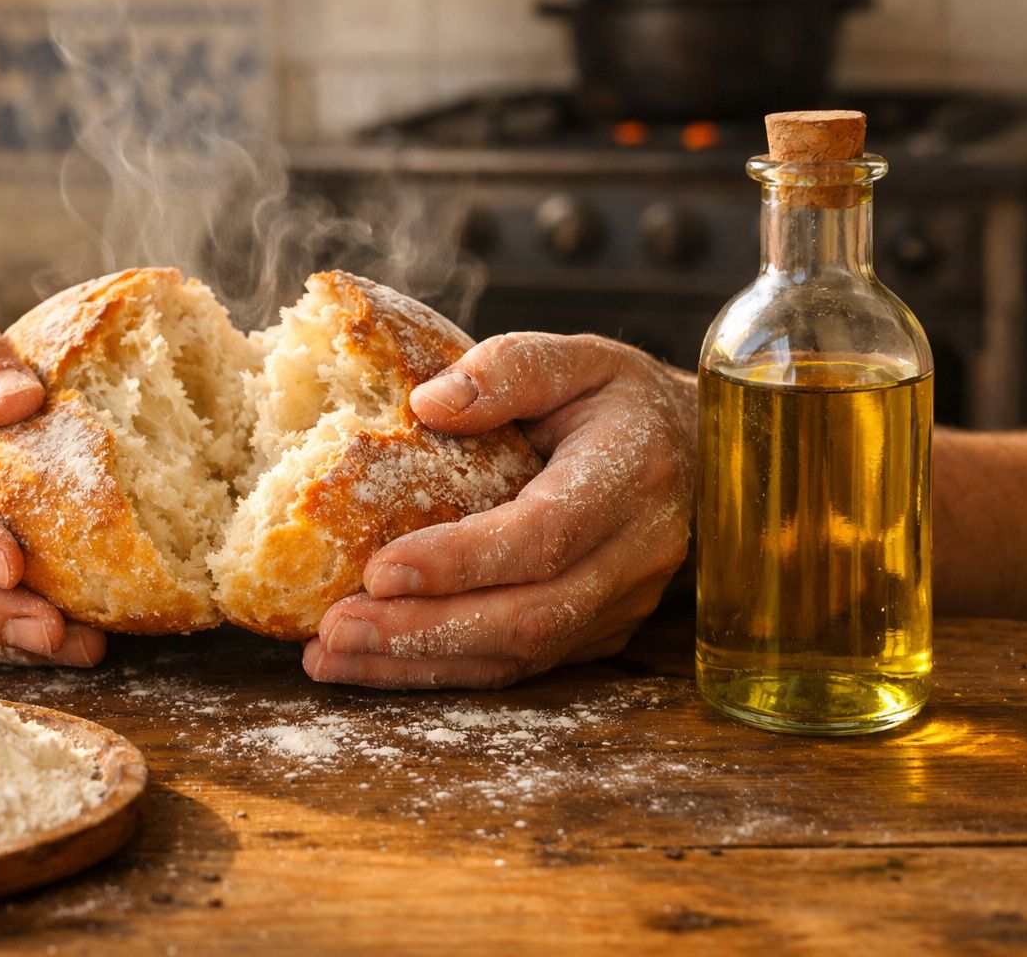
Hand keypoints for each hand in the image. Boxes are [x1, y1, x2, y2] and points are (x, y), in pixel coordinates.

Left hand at [305, 333, 695, 688]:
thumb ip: (510, 368)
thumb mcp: (576, 357)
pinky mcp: (596, 635)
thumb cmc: (619, 399)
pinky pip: (516, 665)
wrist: (695, 454)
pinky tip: (372, 663)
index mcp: (631, 477)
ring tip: (332, 656)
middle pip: (526, 617)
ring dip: (418, 663)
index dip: (460, 561)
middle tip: (335, 629)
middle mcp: (634, 556)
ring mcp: (619, 606)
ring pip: (517, 655)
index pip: (542, 536)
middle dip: (423, 631)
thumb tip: (428, 403)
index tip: (378, 568)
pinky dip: (440, 670)